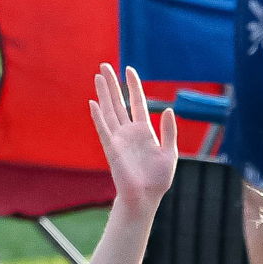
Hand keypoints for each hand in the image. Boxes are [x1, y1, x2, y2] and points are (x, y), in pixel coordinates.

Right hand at [89, 64, 178, 205]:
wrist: (146, 197)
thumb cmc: (158, 179)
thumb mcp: (170, 152)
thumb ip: (169, 131)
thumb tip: (167, 110)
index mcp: (144, 130)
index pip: (137, 102)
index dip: (133, 85)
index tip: (128, 69)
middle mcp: (129, 131)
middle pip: (118, 102)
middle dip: (112, 84)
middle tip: (104, 66)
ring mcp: (118, 138)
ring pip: (109, 110)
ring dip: (103, 94)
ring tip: (98, 76)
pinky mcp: (111, 148)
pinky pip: (103, 128)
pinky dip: (97, 115)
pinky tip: (93, 101)